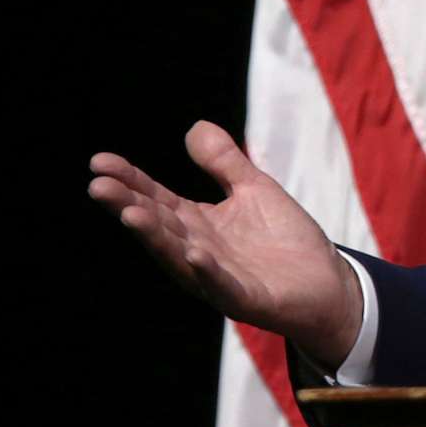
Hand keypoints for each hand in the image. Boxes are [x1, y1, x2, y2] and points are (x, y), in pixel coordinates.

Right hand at [87, 121, 361, 367]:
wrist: (327, 283)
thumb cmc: (286, 239)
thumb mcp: (254, 190)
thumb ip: (224, 163)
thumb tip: (194, 127)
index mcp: (197, 225)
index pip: (156, 199)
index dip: (129, 181)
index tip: (99, 161)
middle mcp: (198, 251)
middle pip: (158, 226)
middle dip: (128, 206)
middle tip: (97, 186)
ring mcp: (218, 278)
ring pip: (179, 256)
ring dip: (155, 238)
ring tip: (130, 215)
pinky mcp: (245, 299)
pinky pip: (223, 285)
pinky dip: (208, 271)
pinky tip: (195, 253)